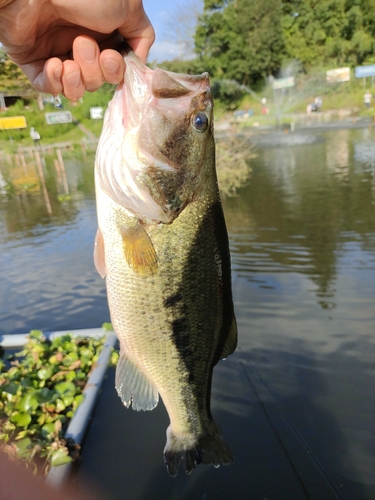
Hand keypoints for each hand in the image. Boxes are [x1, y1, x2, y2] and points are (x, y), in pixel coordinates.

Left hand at [0, 0, 154, 99]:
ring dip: (78, 79)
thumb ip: (143, 35)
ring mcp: (58, 53)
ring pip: (78, 88)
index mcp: (104, 32)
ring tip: (69, 60)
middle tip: (84, 44)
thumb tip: (139, 62)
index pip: (117, 68)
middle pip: (99, 80)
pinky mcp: (35, 62)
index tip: (111, 58)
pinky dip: (56, 83)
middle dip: (95, 71)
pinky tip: (55, 65)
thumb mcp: (129, 7)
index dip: (116, 71)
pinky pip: (50, 88)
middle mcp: (83, 44)